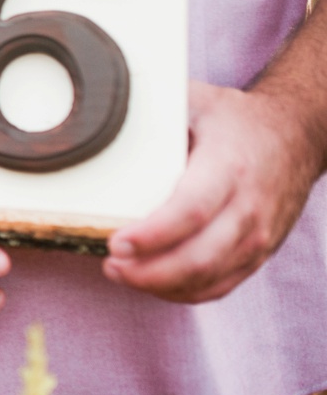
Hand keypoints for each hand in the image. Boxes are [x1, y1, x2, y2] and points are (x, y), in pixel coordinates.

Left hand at [104, 81, 319, 302]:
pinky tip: (152, 283)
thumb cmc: (236, 119)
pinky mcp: (258, 254)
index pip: (190, 211)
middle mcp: (247, 208)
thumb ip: (152, 111)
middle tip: (111, 263)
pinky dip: (182, 292)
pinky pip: (219, 286)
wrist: (295, 135)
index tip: (116, 242)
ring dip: (160, 285)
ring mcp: (257, 237)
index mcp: (228, 167)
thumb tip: (100, 112)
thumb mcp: (196, 101)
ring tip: (120, 272)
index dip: (152, 234)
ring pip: (208, 279)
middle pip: (198, 258)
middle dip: (148, 271)